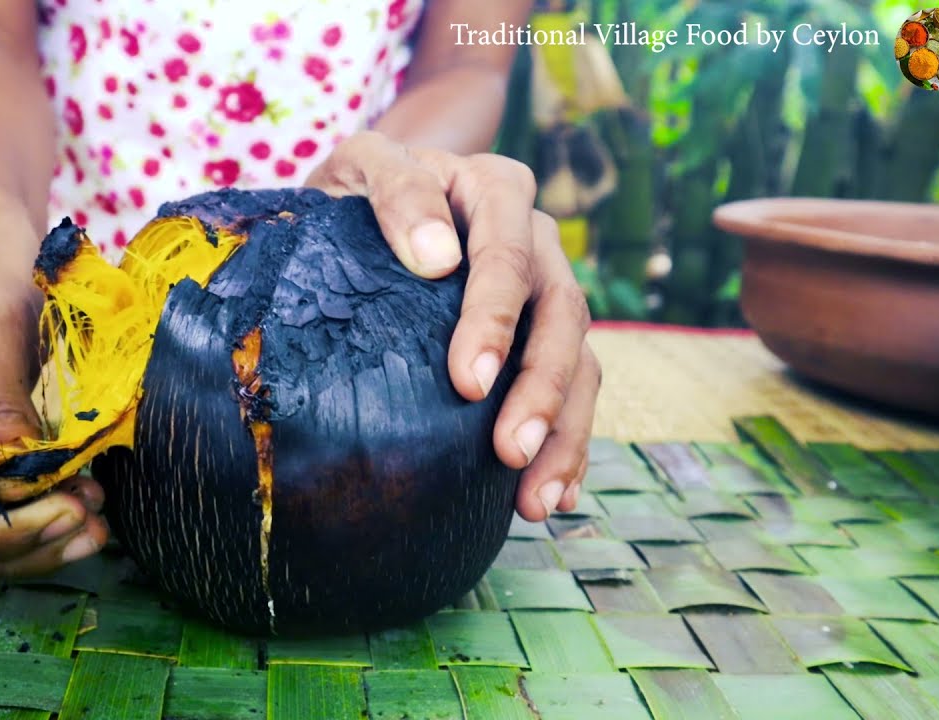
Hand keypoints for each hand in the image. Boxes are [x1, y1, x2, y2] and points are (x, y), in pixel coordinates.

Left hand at [307, 131, 600, 521]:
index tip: (469, 384)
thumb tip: (436, 259)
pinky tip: (557, 493)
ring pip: (580, 361)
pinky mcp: (541, 333)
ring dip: (564, 434)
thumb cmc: (358, 186)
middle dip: (542, 392)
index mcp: (497, 191)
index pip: (508, 261)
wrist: (364, 198)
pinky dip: (569, 443)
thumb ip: (397, 190)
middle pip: (561, 316)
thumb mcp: (363, 164)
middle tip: (510, 455)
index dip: (495, 323)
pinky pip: (575, 387)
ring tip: (537, 501)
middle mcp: (536, 239)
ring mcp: (546, 288)